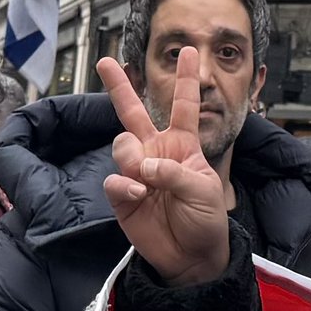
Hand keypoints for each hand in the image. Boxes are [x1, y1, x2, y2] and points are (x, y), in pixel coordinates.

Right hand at [98, 47, 229, 287]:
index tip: (188, 51)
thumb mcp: (204, 190)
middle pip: (133, 112)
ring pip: (122, 145)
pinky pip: (114, 180)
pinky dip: (124, 185)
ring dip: (132, 159)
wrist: (192, 259)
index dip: (185, 79)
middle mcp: (156, 151)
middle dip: (118, 85)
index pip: (184, 105)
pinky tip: (138, 195)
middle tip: (105, 61)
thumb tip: (144, 166)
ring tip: (145, 181)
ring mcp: (137, 172)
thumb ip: (175, 172)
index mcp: (182, 144)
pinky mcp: (122, 195)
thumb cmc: (205, 219)